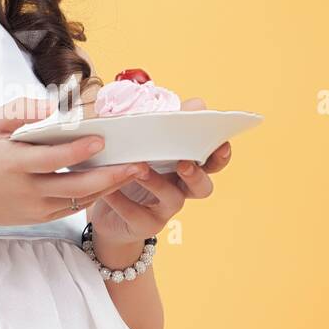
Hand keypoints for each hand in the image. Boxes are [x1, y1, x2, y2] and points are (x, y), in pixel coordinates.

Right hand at [0, 96, 155, 229]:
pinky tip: (115, 182)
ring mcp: (37, 207)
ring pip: (80, 199)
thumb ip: (19, 111)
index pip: (51, 159)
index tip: (101, 140)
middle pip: (75, 186)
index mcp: (13, 163)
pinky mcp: (43, 217)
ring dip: (110, 187)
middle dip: (109, 176)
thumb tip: (52, 106)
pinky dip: (96, 195)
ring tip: (136, 172)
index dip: (77, 151)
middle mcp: (28, 189)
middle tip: (138, 165)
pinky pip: (75, 207)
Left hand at [88, 97, 232, 250]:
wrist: (107, 212)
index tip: (221, 143)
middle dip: (196, 174)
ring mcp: (165, 209)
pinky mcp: (145, 225)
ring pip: (173, 199)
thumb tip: (194, 103)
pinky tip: (109, 190)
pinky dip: (122, 201)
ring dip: (158, 183)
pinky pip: (137, 214)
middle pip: (203, 187)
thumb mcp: (141, 142)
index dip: (220, 155)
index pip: (211, 162)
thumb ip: (162, 122)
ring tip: (139, 169)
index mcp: (184, 166)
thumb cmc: (129, 168)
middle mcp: (181, 189)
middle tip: (184, 163)